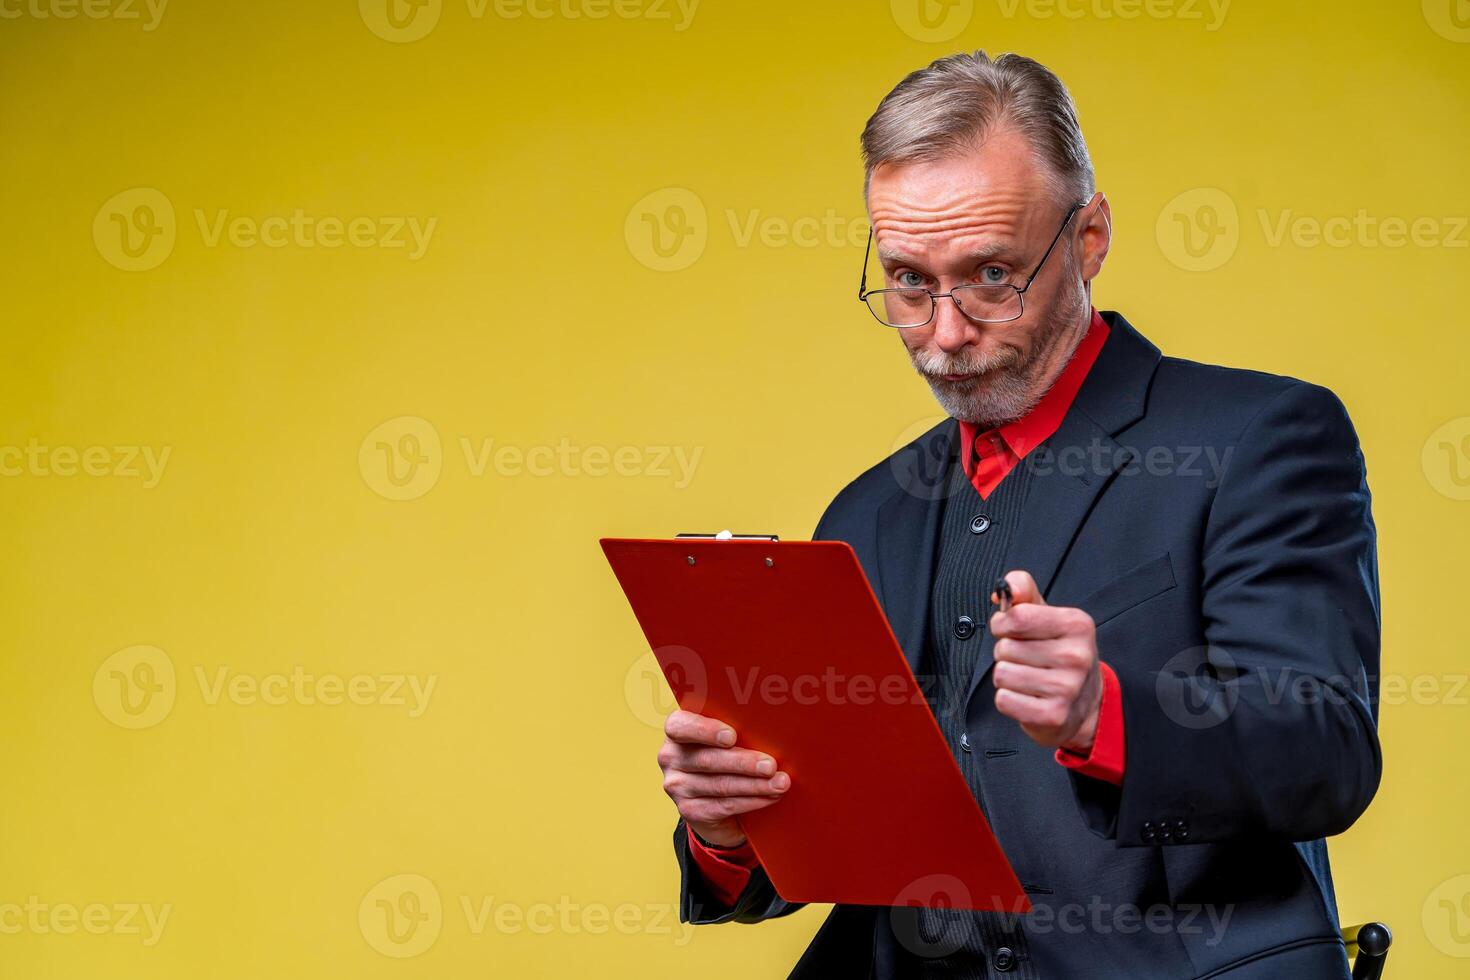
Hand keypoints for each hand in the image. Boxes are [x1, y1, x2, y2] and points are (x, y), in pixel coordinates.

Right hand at [658, 709, 790, 847]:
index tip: (732, 736)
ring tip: (780, 783)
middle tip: (770, 765)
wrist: (711, 800)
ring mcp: (677, 786)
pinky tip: (770, 797)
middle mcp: (670, 757)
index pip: (680, 726)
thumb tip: (770, 728)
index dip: (705, 730)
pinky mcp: (690, 810)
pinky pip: (724, 805)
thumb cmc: (723, 755)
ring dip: (755, 785)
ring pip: (720, 785)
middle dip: (743, 763)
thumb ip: (735, 729)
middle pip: (707, 759)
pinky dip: (751, 801)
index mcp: (676, 730)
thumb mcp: (723, 739)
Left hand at [989, 570, 1102, 753]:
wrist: (1086, 704)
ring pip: (1002, 674)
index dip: (1003, 623)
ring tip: (1029, 678)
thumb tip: (1008, 587)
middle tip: (1028, 659)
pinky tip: (1028, 696)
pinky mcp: (1054, 715)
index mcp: (1077, 625)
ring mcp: (1067, 688)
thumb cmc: (1059, 654)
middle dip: (1007, 652)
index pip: (1017, 616)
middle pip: (1005, 647)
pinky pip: (1004, 700)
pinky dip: (1009, 699)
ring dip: (1007, 676)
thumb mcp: (1047, 616)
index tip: (1011, 629)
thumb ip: (1024, 592)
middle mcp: (1077, 656)